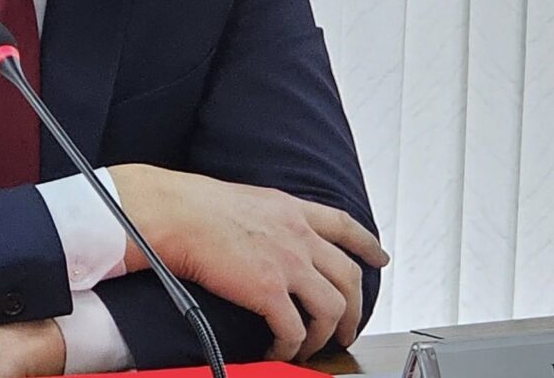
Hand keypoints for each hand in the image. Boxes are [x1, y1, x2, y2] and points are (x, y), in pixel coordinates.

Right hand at [111, 164, 389, 362]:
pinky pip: (295, 330)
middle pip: (348, 277)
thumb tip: (266, 236)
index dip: (367, 245)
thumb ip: (268, 218)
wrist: (173, 214)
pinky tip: (278, 353)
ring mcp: (288, 263)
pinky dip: (290, 348)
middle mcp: (299, 235)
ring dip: (324, 335)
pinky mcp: (270, 291)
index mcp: (292, 209)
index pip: (344, 225)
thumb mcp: (247, 200)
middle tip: (347, 329)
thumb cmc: (193, 206)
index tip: (379, 258)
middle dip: (354, 309)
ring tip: (309, 349)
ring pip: (332, 309)